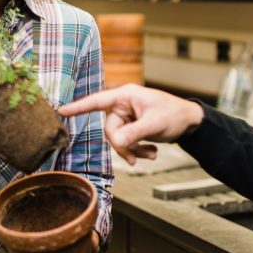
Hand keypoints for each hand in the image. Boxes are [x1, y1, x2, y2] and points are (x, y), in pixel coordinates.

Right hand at [57, 85, 203, 164]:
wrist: (192, 123)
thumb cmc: (175, 115)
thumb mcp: (154, 124)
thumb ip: (132, 134)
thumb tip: (115, 144)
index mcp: (126, 96)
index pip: (97, 101)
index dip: (78, 107)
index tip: (61, 111)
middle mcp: (124, 105)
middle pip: (110, 129)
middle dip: (123, 145)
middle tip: (137, 156)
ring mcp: (128, 116)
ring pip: (119, 139)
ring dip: (133, 150)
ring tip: (151, 154)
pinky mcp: (133, 127)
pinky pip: (127, 142)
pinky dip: (138, 149)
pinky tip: (152, 152)